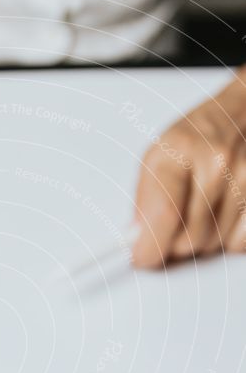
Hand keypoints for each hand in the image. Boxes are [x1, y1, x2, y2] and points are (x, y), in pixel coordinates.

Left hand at [132, 69, 245, 267]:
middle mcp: (216, 162)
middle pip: (188, 238)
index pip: (163, 213)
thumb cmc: (194, 139)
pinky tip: (220, 216)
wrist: (237, 115)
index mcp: (180, 151)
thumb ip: (144, 201)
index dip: (150, 245)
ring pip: (212, 244)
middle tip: (173, 227)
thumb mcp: (157, 158)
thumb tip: (137, 240)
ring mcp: (244, 177)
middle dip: (175, 242)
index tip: (143, 257)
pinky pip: (239, 242)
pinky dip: (227, 238)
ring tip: (198, 213)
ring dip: (201, 239)